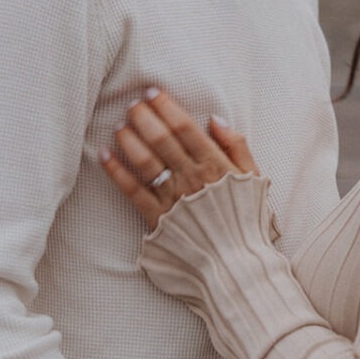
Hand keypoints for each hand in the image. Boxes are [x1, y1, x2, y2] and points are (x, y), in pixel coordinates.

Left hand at [100, 89, 257, 228]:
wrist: (238, 265)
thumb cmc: (247, 220)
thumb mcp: (254, 179)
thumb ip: (237, 146)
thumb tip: (215, 119)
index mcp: (215, 165)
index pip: (185, 127)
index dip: (166, 107)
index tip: (152, 93)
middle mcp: (191, 178)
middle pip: (161, 139)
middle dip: (144, 117)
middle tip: (133, 104)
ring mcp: (172, 199)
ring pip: (145, 161)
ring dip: (129, 139)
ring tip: (120, 125)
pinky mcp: (157, 220)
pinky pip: (132, 191)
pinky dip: (116, 171)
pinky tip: (105, 154)